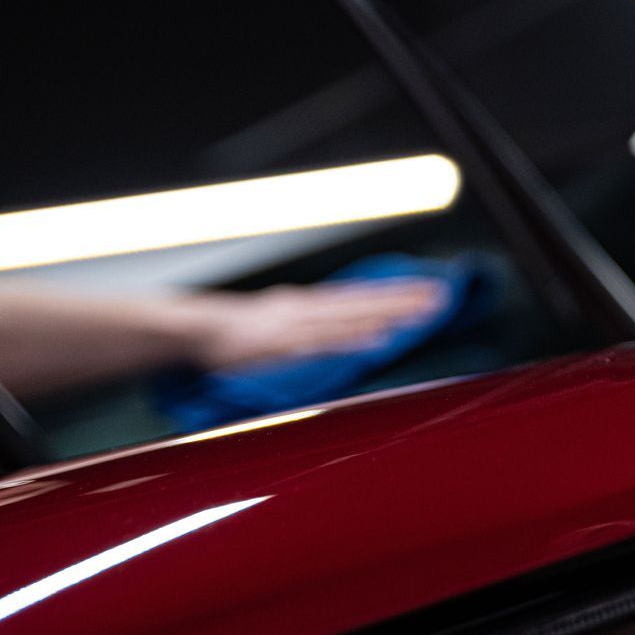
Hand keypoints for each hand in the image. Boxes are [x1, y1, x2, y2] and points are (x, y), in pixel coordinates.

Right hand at [184, 279, 446, 370]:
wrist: (191, 332)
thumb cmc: (233, 333)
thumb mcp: (276, 323)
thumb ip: (310, 327)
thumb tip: (342, 331)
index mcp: (306, 304)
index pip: (360, 297)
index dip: (396, 294)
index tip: (431, 290)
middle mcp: (307, 308)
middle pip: (365, 302)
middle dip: (405, 299)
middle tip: (443, 295)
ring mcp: (297, 324)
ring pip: (353, 317)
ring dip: (390, 314)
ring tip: (424, 312)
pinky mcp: (283, 344)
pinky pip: (325, 341)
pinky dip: (354, 339)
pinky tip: (380, 340)